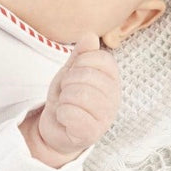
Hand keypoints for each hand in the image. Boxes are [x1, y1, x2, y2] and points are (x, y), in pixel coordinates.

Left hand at [20, 33, 119, 167]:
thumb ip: (81, 55)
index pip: (101, 58)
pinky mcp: (92, 134)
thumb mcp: (71, 71)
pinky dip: (61, 113)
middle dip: (67, 82)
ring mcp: (105, 118)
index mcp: (112, 80)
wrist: (56, 127)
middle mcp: (114, 98)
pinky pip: (72, 114)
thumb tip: (91, 36)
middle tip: (66, 93)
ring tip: (66, 105)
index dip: (79, 63)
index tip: (73, 75)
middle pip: (87, 76)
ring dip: (64, 98)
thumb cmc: (66, 97)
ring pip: (79, 95)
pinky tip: (65, 118)